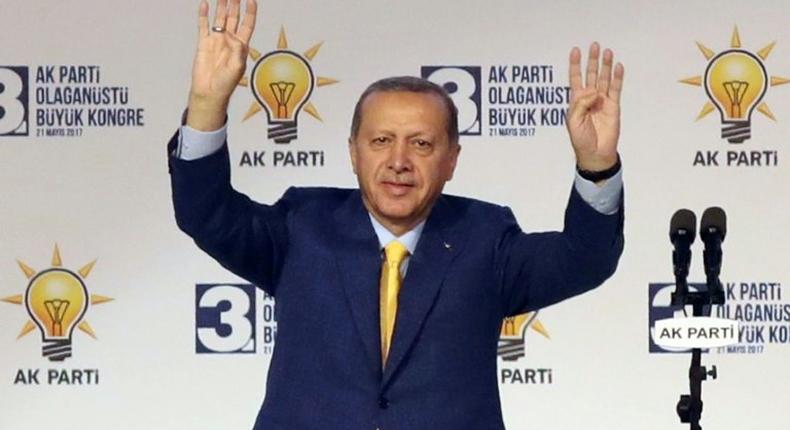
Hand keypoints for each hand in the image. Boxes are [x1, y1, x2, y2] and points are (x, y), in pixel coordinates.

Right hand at [186, 0, 256, 130]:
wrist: (210, 92)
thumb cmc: (226, 84)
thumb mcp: (237, 68)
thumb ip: (238, 51)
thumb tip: (233, 37)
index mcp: (241, 46)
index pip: (247, 25)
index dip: (250, 12)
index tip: (251, 0)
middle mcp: (229, 41)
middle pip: (234, 18)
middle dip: (235, 5)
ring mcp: (216, 40)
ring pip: (220, 19)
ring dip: (221, 6)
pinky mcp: (203, 43)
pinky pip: (203, 25)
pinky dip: (203, 15)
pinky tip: (205, 4)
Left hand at [566, 42, 623, 171]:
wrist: (595, 153)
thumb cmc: (580, 139)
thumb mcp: (573, 121)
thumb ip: (581, 104)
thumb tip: (593, 91)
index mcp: (576, 101)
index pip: (575, 78)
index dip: (575, 65)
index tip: (575, 51)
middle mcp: (589, 98)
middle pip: (591, 75)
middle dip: (592, 60)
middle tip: (594, 45)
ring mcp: (602, 101)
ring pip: (604, 79)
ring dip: (605, 66)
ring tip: (607, 52)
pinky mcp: (613, 106)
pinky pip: (616, 89)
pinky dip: (617, 78)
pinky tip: (618, 67)